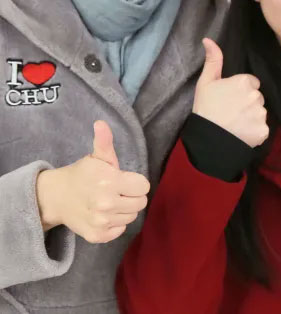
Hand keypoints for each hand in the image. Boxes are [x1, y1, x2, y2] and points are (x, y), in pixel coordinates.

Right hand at [36, 121, 149, 243]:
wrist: (57, 197)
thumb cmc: (83, 174)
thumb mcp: (96, 156)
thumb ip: (104, 141)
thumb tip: (101, 123)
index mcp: (110, 181)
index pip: (144, 186)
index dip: (136, 182)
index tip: (124, 179)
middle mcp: (107, 204)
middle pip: (140, 203)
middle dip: (132, 195)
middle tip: (118, 190)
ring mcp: (102, 222)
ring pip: (131, 217)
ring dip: (124, 209)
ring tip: (110, 201)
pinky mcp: (97, 236)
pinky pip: (120, 231)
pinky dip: (115, 224)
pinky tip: (105, 214)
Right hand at [193, 38, 268, 147]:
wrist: (208, 139)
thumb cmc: (205, 108)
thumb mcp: (205, 82)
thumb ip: (212, 60)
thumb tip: (208, 39)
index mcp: (244, 82)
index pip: (250, 83)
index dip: (240, 91)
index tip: (229, 99)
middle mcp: (256, 96)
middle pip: (256, 97)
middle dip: (247, 102)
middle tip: (231, 111)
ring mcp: (261, 114)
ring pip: (259, 112)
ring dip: (251, 117)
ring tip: (235, 123)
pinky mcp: (264, 131)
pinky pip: (262, 128)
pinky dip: (254, 131)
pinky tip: (241, 133)